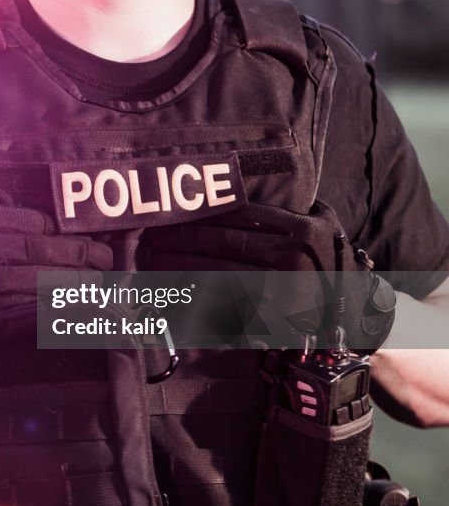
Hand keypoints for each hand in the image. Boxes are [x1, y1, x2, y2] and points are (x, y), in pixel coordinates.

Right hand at [0, 203, 113, 348]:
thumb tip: (23, 220)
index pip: (27, 222)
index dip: (57, 230)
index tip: (75, 235)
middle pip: (40, 249)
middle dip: (78, 253)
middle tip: (106, 257)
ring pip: (38, 280)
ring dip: (75, 282)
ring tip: (101, 282)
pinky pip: (24, 308)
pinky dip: (53, 307)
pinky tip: (74, 307)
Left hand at [139, 201, 394, 350]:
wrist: (353, 313)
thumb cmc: (328, 261)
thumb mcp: (322, 225)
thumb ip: (292, 205)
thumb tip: (243, 188)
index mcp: (300, 229)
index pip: (241, 216)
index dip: (204, 214)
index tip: (174, 213)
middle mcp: (290, 257)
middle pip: (225, 243)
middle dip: (184, 239)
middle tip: (152, 236)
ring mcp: (281, 289)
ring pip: (220, 272)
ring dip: (182, 266)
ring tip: (153, 260)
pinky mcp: (270, 317)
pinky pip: (226, 304)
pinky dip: (197, 297)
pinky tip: (173, 291)